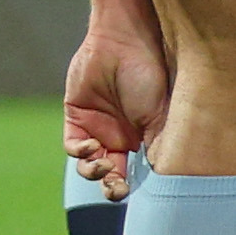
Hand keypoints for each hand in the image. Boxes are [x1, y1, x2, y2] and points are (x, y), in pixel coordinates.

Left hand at [62, 20, 166, 196]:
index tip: (133, 190)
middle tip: (116, 189)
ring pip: (89, 165)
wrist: (123, 44)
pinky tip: (91, 148)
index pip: (138, 170)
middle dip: (112, 187)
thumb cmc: (150, 74)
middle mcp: (121, 136)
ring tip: (103, 165)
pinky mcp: (77, 119)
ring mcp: (98, 128)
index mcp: (145, 136)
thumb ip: (159, 144)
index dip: (133, 184)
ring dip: (94, 172)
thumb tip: (162, 176)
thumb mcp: (161, 114)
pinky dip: (80, 153)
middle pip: (112, 174)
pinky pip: (73, 147)